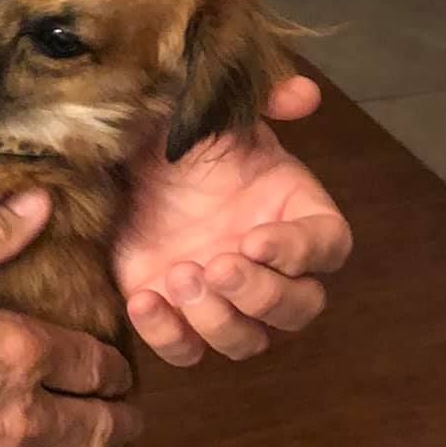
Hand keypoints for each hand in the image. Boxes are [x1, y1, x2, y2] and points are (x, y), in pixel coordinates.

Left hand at [117, 75, 352, 365]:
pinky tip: (143, 302)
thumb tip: (304, 95)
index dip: (300, 252)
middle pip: (298, 310)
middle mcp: (270, 268)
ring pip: (249, 342)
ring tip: (180, 277)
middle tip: (217, 266)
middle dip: (260, 295)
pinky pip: (186, 352)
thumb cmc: (179, 137)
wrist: (119, 164)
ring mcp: (225, 300)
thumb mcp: (214, 110)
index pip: (326, 248)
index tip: (256, 239)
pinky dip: (169, 337)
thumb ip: (262, 99)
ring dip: (219, 320)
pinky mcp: (177, 319)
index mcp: (294, 215)